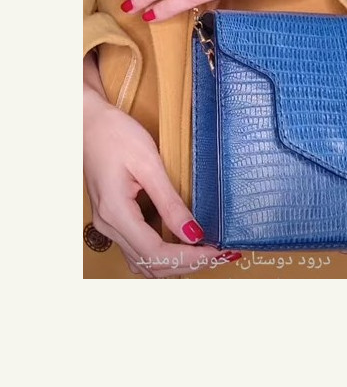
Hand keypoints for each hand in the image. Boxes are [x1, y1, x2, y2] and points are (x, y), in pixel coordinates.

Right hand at [83, 75, 239, 277]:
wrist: (87, 122)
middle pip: (150, 264)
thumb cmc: (115, 134)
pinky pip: (138, 250)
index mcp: (116, 213)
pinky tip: (184, 245)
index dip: (190, 257)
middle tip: (220, 254)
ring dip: (175, 264)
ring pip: (144, 262)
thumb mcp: (149, 163)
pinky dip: (163, 254)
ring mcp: (108, 225)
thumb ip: (170, 202)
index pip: (156, 252)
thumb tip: (193, 234)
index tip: (217, 251)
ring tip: (207, 252)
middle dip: (187, 264)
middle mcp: (108, 226)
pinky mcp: (113, 220)